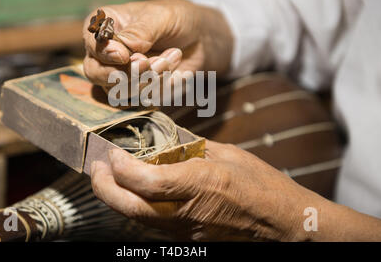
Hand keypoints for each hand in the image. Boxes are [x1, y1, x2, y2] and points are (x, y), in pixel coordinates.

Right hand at [82, 0, 232, 90]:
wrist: (200, 38)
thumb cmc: (176, 19)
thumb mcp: (160, 17)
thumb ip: (140, 31)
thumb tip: (121, 48)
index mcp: (104, 26)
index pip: (91, 43)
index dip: (104, 53)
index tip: (123, 56)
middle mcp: (105, 53)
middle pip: (95, 73)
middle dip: (125, 72)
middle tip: (149, 63)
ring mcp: (119, 75)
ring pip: (120, 90)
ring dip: (150, 77)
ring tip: (173, 56)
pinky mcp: (137, 91)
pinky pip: (143, 99)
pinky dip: (162, 85)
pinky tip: (176, 68)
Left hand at [90, 139, 324, 240]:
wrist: (284, 225)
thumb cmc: (262, 185)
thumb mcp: (227, 155)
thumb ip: (191, 148)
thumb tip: (165, 141)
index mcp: (201, 183)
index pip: (146, 181)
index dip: (121, 167)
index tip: (113, 152)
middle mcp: (188, 212)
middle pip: (130, 208)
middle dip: (104, 188)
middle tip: (97, 168)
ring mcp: (187, 231)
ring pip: (137, 220)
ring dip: (116, 199)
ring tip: (109, 178)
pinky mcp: (189, 240)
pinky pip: (153, 225)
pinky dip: (137, 208)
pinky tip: (136, 193)